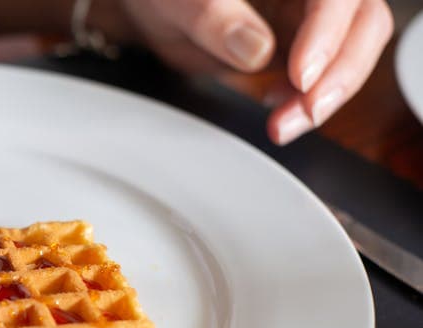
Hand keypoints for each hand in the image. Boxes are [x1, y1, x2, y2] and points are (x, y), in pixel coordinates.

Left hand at [102, 0, 393, 144]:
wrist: (155, 12)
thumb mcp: (178, 2)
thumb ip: (215, 19)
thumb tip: (256, 49)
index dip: (328, 33)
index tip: (302, 75)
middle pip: (363, 22)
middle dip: (341, 72)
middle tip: (306, 110)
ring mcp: (309, 19)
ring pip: (351, 52)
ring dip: (326, 97)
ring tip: (283, 125)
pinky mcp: (301, 50)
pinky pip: (323, 78)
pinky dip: (307, 103)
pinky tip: (279, 113)